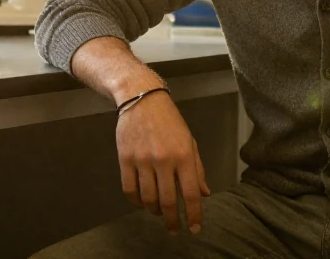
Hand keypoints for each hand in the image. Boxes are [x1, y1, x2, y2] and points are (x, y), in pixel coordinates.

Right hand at [116, 90, 211, 235]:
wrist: (142, 99)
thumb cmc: (170, 121)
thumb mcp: (190, 141)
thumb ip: (197, 169)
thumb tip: (204, 193)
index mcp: (184, 155)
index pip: (191, 193)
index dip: (194, 215)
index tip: (195, 229)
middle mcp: (164, 159)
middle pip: (168, 201)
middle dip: (173, 221)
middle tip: (174, 230)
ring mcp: (143, 160)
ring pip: (148, 199)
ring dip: (155, 211)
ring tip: (159, 213)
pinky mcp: (125, 159)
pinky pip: (129, 190)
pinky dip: (136, 202)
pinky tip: (142, 203)